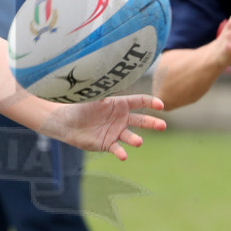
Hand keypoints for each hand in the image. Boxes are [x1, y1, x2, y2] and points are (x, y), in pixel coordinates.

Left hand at [40, 94, 165, 158]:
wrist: (67, 122)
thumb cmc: (80, 106)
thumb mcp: (92, 96)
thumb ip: (102, 88)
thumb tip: (109, 75)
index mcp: (120, 104)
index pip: (139, 102)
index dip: (151, 102)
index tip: (160, 105)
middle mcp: (121, 119)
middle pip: (141, 120)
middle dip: (152, 123)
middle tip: (163, 125)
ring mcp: (116, 132)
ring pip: (130, 136)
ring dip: (135, 139)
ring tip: (139, 142)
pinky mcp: (108, 144)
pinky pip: (117, 148)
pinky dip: (120, 152)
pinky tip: (123, 155)